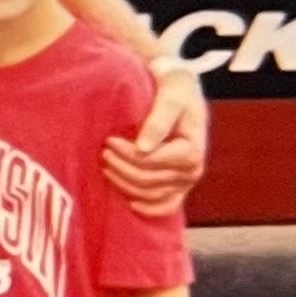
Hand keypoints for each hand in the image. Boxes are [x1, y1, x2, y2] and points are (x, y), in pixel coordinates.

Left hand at [102, 66, 206, 216]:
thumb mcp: (171, 94)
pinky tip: (127, 201)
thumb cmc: (175, 88)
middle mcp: (192, 171)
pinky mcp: (178, 188)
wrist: (180, 91)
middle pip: (147, 180)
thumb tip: (143, 147)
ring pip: (149, 195)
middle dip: (120, 167)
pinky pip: (164, 207)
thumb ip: (158, 120)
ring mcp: (185, 183)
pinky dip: (146, 208)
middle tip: (102, 152)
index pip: (153, 161)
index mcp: (193, 150)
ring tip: (106, 167)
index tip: (109, 140)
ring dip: (124, 184)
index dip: (128, 154)